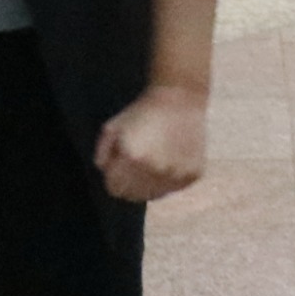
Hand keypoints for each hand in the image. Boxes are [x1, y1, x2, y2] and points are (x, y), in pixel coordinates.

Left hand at [93, 83, 207, 201]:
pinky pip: (173, 187)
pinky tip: (171, 157)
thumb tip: (107, 174)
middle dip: (130, 183)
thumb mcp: (111, 128)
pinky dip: (170, 177)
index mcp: (132, 158)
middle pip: (134, 196)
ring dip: (150, 182)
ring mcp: (176, 174)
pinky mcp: (192, 174)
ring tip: (154, 159)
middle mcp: (155, 170)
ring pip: (155, 194)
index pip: (115, 189)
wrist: (179, 99)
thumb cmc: (142, 112)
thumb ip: (102, 156)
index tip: (120, 165)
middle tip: (137, 162)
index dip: (114, 178)